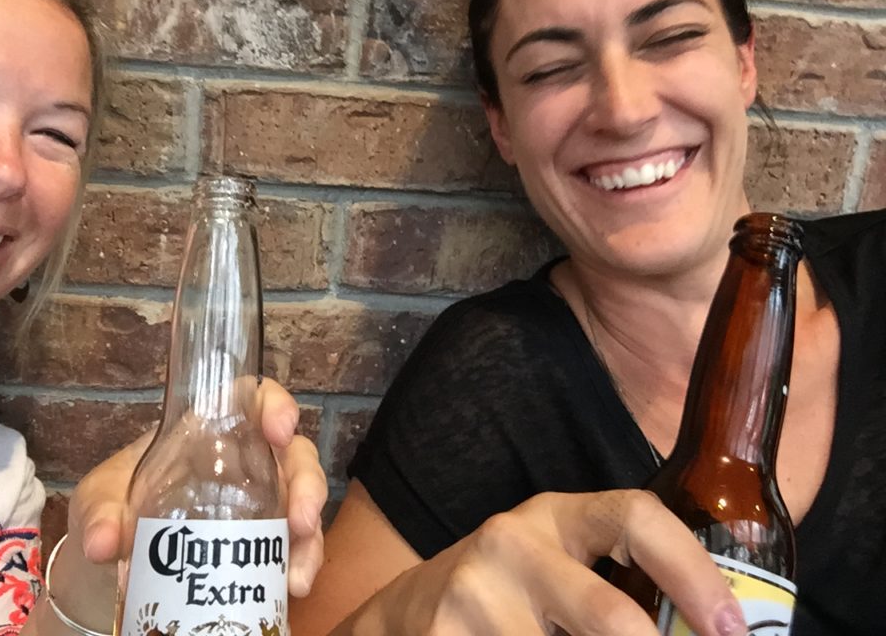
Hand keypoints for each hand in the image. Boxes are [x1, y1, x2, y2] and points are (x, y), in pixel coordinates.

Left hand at [47, 377, 326, 629]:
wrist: (111, 567)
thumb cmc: (111, 512)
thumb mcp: (97, 504)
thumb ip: (99, 515)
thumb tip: (104, 543)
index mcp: (206, 432)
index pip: (251, 399)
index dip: (274, 404)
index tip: (279, 429)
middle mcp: (244, 461)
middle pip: (294, 453)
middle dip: (307, 483)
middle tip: (300, 520)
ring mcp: (260, 502)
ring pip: (303, 500)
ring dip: (311, 533)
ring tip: (298, 570)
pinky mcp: (263, 543)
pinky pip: (296, 545)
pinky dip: (302, 563)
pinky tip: (294, 586)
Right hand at [341, 490, 745, 635]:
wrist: (406, 614)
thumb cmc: (507, 592)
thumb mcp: (558, 566)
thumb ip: (617, 584)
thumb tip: (718, 633)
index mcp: (553, 515)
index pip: (636, 517)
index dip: (693, 571)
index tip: (733, 630)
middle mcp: (512, 544)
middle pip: (611, 617)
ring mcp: (472, 596)